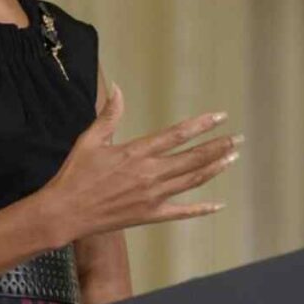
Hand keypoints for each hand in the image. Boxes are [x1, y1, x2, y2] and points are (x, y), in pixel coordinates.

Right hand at [40, 83, 241, 245]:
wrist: (65, 212)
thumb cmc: (76, 174)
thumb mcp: (90, 140)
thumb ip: (109, 115)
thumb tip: (117, 88)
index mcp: (136, 153)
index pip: (176, 135)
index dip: (201, 125)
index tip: (220, 117)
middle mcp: (150, 174)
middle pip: (192, 158)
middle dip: (218, 147)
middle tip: (238, 138)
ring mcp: (153, 197)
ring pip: (192, 180)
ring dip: (214, 168)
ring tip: (232, 157)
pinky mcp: (150, 216)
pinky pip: (182, 212)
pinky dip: (201, 209)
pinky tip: (218, 204)